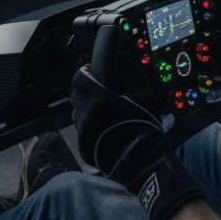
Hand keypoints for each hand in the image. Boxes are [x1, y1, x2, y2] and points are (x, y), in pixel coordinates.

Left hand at [70, 60, 203, 219]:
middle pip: (76, 96)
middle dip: (85, 90)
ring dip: (86, 109)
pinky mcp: (84, 149)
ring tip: (104, 112)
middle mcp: (85, 117)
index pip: (78, 78)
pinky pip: (82, 132)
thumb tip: (123, 58)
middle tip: (101, 91)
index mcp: (98, 101)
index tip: (93, 71)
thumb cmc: (145, 125)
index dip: (84, 72)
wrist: (143, 161)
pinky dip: (90, 127)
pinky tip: (105, 129)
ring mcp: (83, 134)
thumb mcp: (144, 94)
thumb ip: (132, 72)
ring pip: (77, 114)